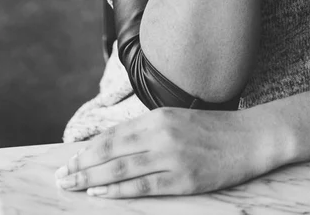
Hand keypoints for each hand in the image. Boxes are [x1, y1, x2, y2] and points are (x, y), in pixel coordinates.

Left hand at [55, 107, 267, 197]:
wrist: (249, 137)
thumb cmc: (211, 130)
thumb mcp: (176, 120)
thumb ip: (147, 131)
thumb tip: (113, 146)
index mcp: (158, 116)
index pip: (112, 135)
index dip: (87, 150)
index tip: (68, 160)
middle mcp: (161, 134)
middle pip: (110, 151)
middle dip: (81, 165)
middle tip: (60, 177)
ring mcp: (172, 157)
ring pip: (121, 169)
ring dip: (91, 178)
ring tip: (71, 186)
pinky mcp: (183, 179)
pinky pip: (143, 187)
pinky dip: (117, 191)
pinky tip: (99, 193)